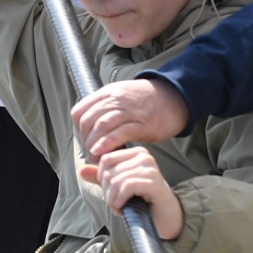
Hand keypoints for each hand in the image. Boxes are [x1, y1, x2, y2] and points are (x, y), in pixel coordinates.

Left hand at [72, 78, 189, 159]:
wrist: (174, 97)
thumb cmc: (146, 102)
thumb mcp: (121, 96)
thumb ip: (104, 108)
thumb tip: (88, 127)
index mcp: (107, 93)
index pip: (79, 111)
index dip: (78, 130)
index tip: (84, 141)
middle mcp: (116, 99)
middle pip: (88, 120)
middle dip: (85, 140)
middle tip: (90, 154)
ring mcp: (129, 110)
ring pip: (101, 126)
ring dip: (94, 145)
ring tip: (95, 158)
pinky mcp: (142, 123)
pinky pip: (120, 132)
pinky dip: (107, 143)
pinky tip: (101, 152)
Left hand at [79, 145, 183, 240]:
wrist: (166, 219)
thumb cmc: (143, 203)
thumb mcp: (118, 188)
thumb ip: (101, 178)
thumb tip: (81, 170)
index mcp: (135, 153)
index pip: (105, 160)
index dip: (102, 180)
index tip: (112, 193)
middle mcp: (144, 156)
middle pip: (108, 171)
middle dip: (108, 192)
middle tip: (118, 203)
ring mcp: (150, 168)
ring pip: (115, 180)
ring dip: (113, 200)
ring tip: (121, 207)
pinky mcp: (154, 182)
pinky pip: (126, 187)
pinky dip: (120, 201)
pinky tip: (124, 209)